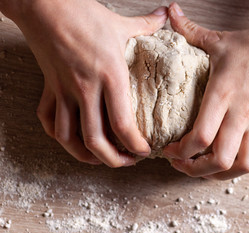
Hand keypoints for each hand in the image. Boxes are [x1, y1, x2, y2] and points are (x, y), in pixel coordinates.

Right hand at [12, 0, 167, 166]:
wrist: (45, 5)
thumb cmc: (83, 14)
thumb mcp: (120, 23)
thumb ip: (146, 24)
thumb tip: (164, 14)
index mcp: (110, 76)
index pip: (122, 124)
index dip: (135, 145)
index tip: (144, 151)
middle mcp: (86, 89)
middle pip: (96, 140)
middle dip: (113, 160)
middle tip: (127, 162)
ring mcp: (64, 91)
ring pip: (68, 137)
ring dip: (85, 155)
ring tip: (100, 159)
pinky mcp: (50, 88)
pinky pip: (48, 119)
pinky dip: (59, 135)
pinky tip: (72, 139)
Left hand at [164, 3, 248, 179]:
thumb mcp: (220, 39)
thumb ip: (189, 29)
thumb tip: (170, 10)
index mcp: (223, 95)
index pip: (200, 137)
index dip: (181, 151)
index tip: (170, 150)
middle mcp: (240, 114)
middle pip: (219, 160)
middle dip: (194, 170)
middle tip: (181, 164)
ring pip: (241, 165)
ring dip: (219, 174)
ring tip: (203, 168)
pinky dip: (242, 165)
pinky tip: (229, 159)